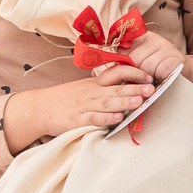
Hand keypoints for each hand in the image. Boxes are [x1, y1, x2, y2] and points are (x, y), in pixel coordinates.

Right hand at [2, 65, 148, 153]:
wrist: (40, 107)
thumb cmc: (66, 98)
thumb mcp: (86, 87)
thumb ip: (105, 87)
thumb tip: (129, 86)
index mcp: (95, 83)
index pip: (116, 72)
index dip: (133, 72)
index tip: (148, 76)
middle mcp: (92, 92)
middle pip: (116, 88)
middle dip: (135, 88)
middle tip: (152, 89)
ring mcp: (85, 105)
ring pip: (107, 102)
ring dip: (124, 101)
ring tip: (140, 102)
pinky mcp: (77, 120)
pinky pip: (94, 118)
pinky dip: (106, 117)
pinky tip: (118, 117)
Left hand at [126, 31, 192, 93]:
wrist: (181, 74)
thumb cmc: (156, 69)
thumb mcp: (140, 60)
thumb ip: (125, 57)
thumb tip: (108, 57)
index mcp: (141, 36)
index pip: (123, 49)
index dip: (124, 64)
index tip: (129, 71)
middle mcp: (154, 38)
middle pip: (134, 59)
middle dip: (136, 74)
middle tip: (142, 78)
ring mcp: (167, 46)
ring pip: (147, 67)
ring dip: (149, 78)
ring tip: (153, 78)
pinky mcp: (177, 58)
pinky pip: (161, 71)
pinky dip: (161, 78)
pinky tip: (162, 78)